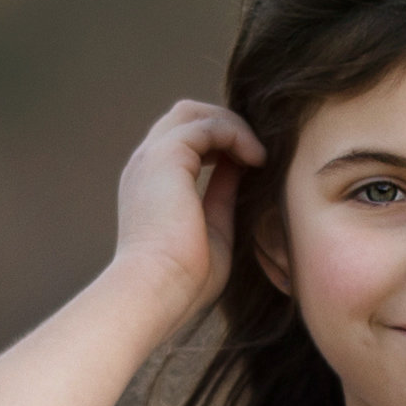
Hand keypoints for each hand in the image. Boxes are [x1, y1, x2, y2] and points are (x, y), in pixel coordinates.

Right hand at [116, 101, 255, 312]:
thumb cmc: (183, 281)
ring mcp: (151, 157)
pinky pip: (207, 125)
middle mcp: (145, 166)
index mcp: (150, 185)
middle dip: (225, 126)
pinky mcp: (166, 156)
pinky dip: (236, 134)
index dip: (219, 143)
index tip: (252, 163)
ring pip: (193, 113)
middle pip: (185, 117)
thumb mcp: (212, 228)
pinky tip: (257, 159)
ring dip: (232, 126)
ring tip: (260, 155)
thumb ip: (223, 194)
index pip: (183, 142)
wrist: (157, 293)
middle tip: (257, 151)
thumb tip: (242, 170)